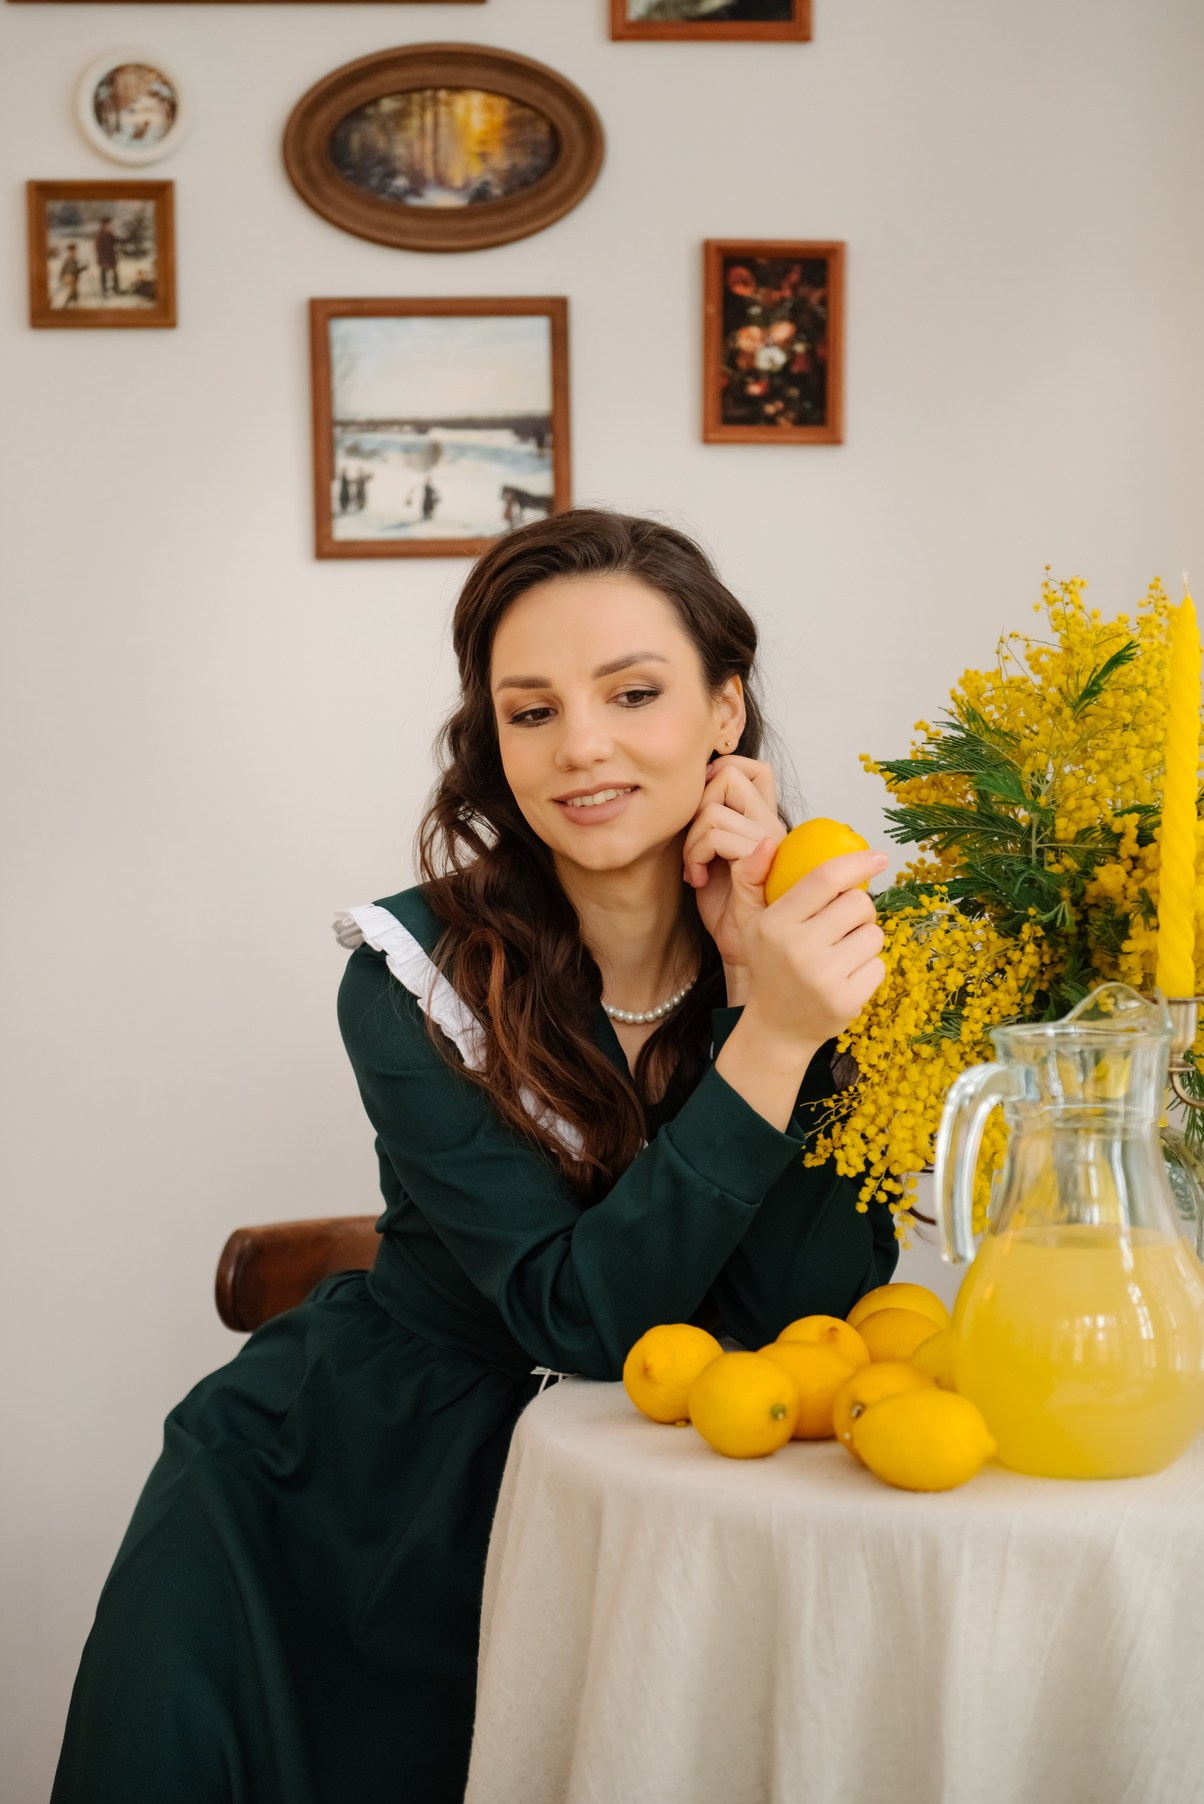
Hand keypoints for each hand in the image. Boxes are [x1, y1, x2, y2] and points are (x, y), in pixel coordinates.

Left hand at [683, 756, 786, 970]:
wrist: (739, 947)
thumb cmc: (725, 904)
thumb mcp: (711, 852)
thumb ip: (710, 820)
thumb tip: (689, 786)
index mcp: (765, 820)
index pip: (754, 768)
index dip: (720, 773)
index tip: (698, 807)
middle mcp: (773, 826)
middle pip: (732, 775)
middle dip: (698, 804)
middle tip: (694, 843)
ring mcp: (770, 844)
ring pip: (714, 810)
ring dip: (691, 840)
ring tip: (695, 868)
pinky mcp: (758, 864)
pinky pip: (716, 836)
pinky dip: (695, 856)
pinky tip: (698, 879)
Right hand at [725, 837, 888, 1056]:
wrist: (777, 1026)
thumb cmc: (769, 965)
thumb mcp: (750, 922)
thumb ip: (752, 878)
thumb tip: (769, 841)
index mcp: (776, 924)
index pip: (825, 879)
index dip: (857, 862)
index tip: (878, 857)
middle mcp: (799, 949)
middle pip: (859, 904)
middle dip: (858, 909)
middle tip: (840, 925)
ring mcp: (824, 977)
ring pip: (874, 934)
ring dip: (864, 939)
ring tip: (840, 953)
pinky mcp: (847, 1000)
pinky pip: (879, 965)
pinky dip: (868, 967)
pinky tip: (845, 976)